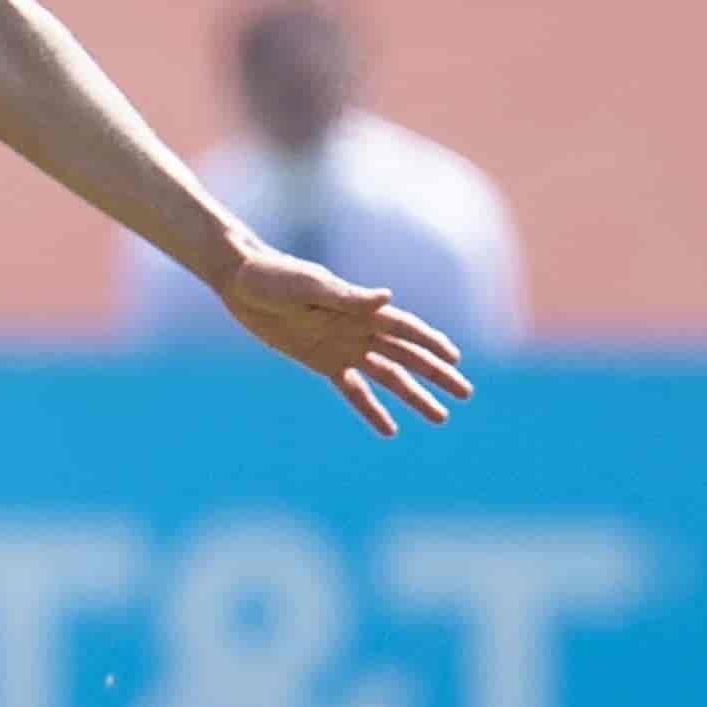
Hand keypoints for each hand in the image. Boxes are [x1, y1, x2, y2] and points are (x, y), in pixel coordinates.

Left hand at [215, 246, 474, 435]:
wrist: (241, 283)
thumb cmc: (276, 276)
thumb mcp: (309, 285)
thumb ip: (347, 297)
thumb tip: (387, 297)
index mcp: (361, 308)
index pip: (406, 329)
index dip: (432, 343)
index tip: (457, 359)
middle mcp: (358, 329)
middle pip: (406, 356)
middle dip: (436, 374)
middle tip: (465, 393)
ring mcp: (343, 347)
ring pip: (388, 377)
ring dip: (413, 396)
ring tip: (439, 417)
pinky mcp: (322, 362)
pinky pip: (353, 390)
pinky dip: (371, 409)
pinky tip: (390, 429)